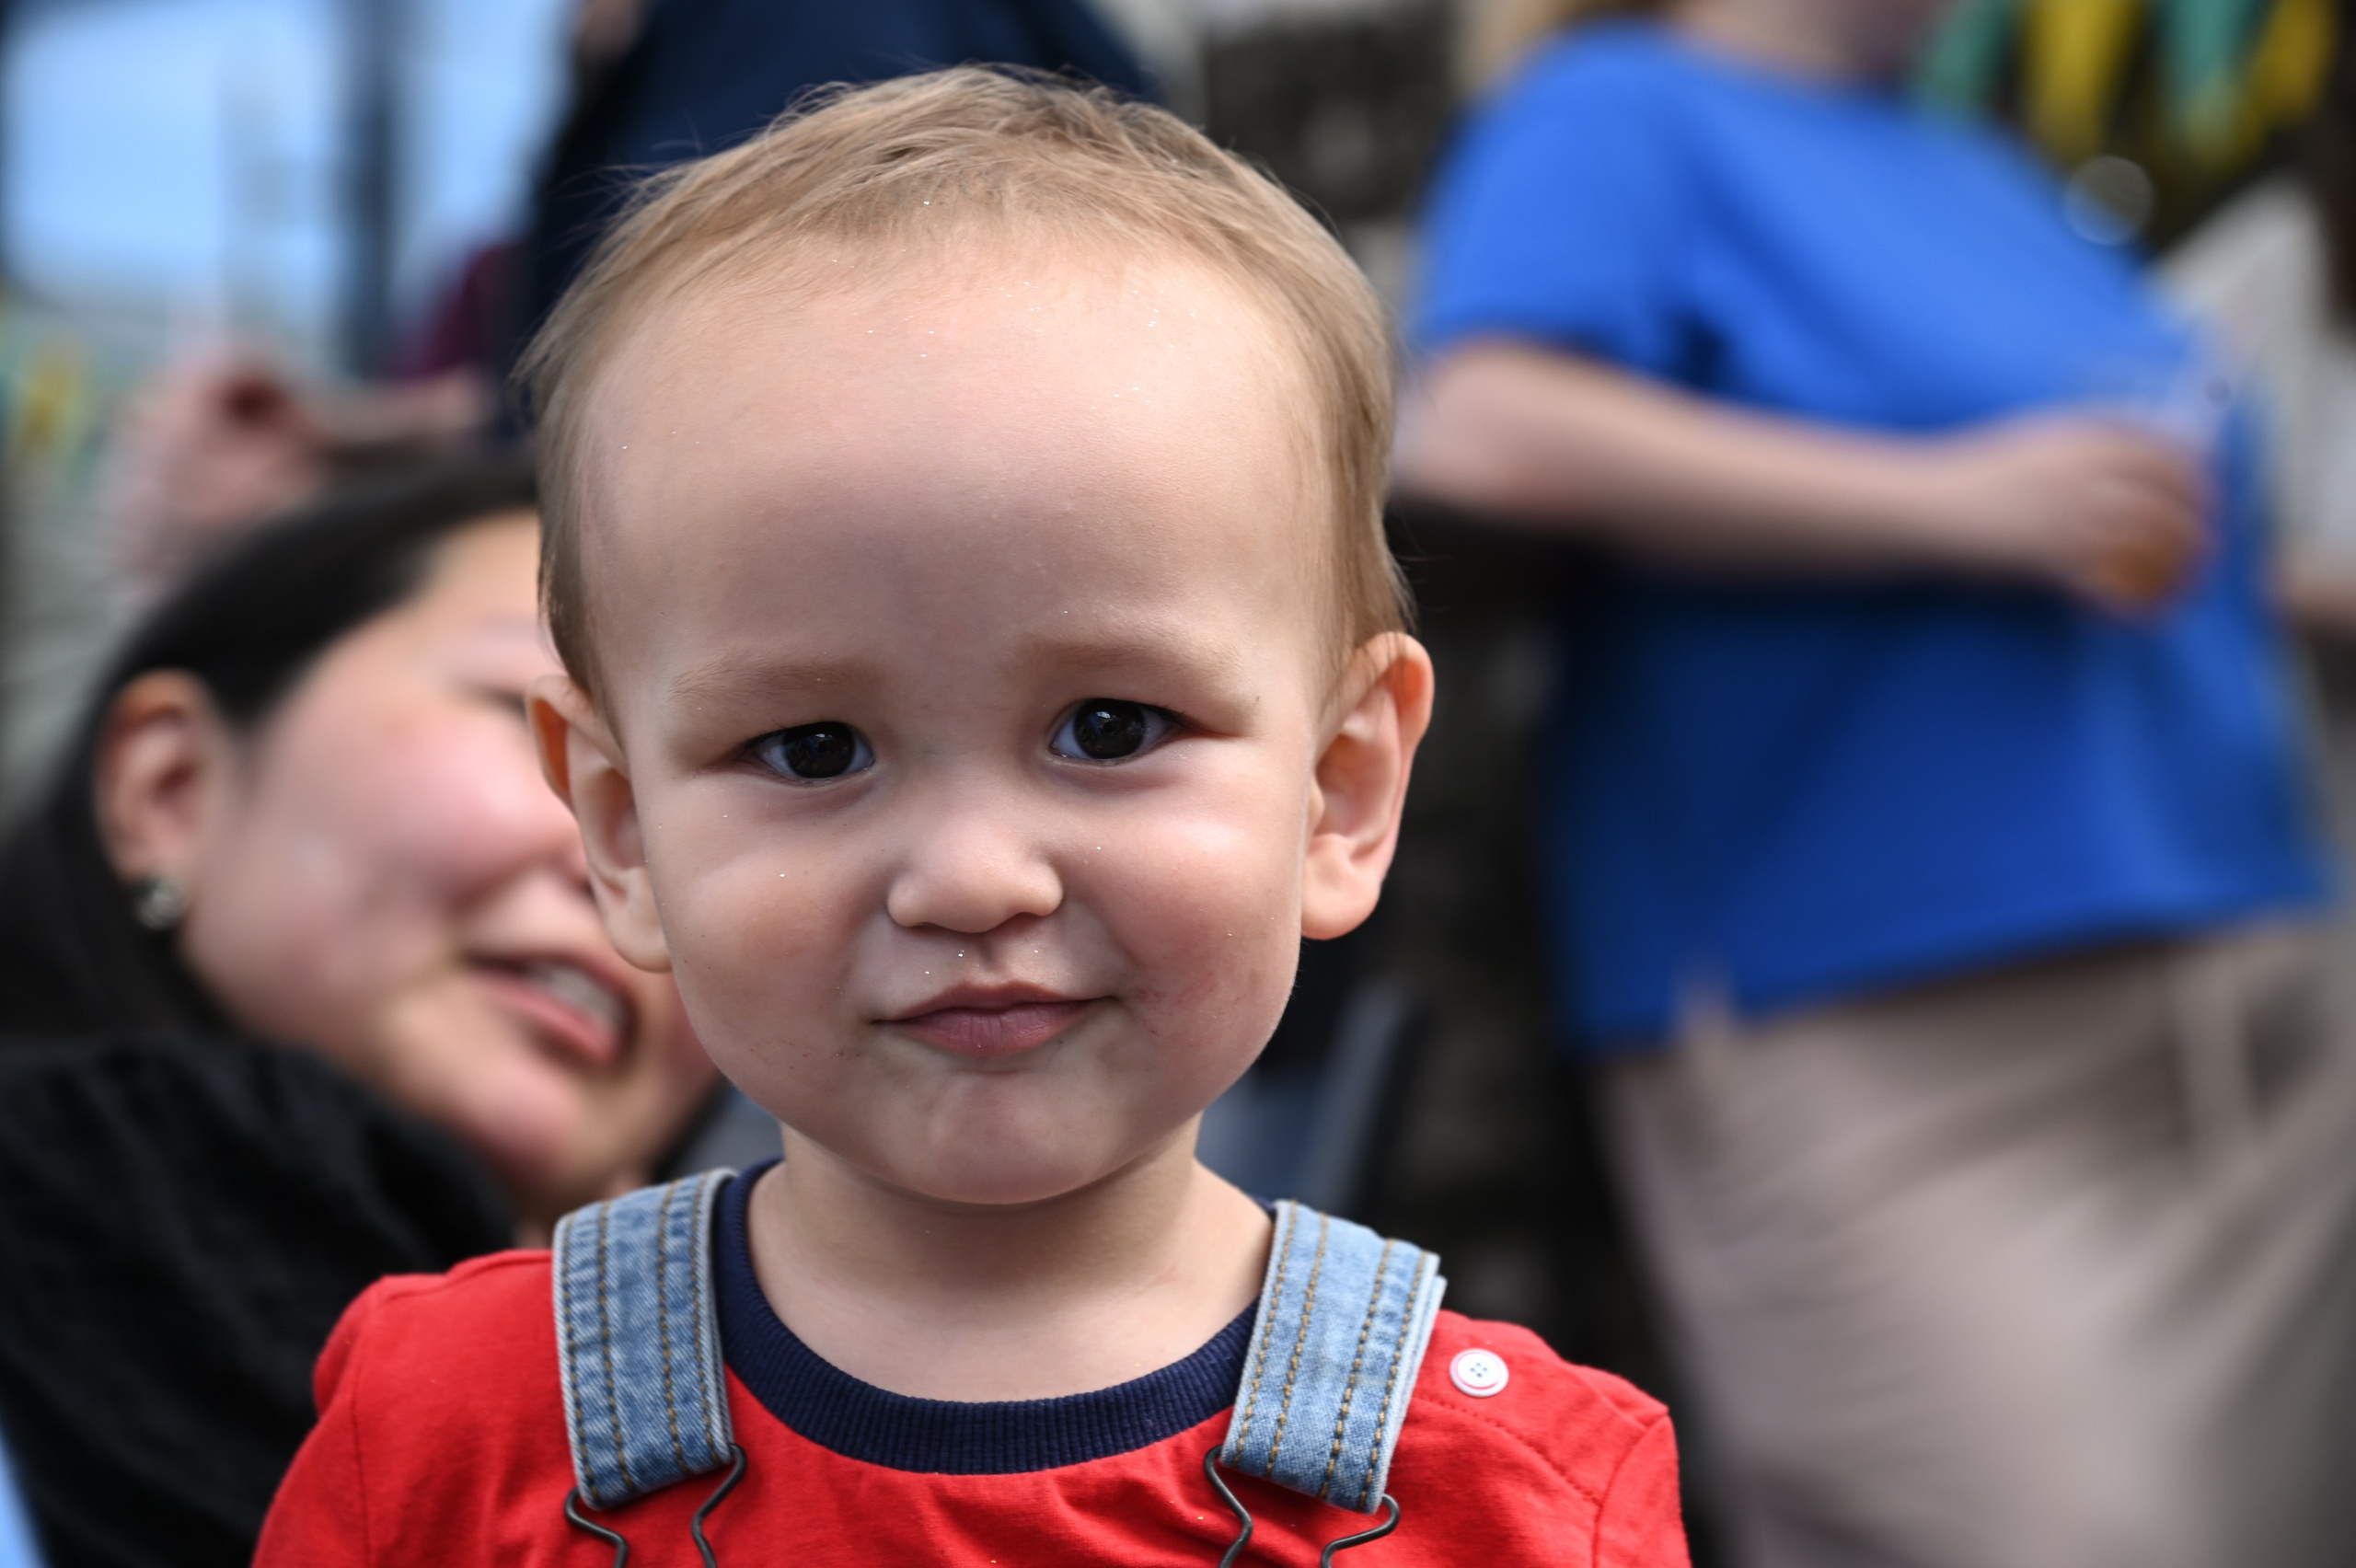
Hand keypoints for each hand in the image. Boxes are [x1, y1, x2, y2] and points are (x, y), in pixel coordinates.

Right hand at [1914, 415, 2209, 612]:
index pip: (2164, 450)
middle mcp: (2084, 476)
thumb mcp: (2029, 439)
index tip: (2208, 496)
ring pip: (2149, 544)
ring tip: (2186, 590)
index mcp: (2082, 441)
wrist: (1918, 507)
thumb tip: (2126, 450)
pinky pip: (2108, 585)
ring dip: (2177, 570)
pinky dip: (2132, 603)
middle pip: (2168, 498)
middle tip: (2208, 551)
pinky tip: (2141, 616)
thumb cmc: (1965, 475)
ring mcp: (2068, 518)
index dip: (2196, 475)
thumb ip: (2080, 440)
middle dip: (2198, 527)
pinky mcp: (2048, 560)